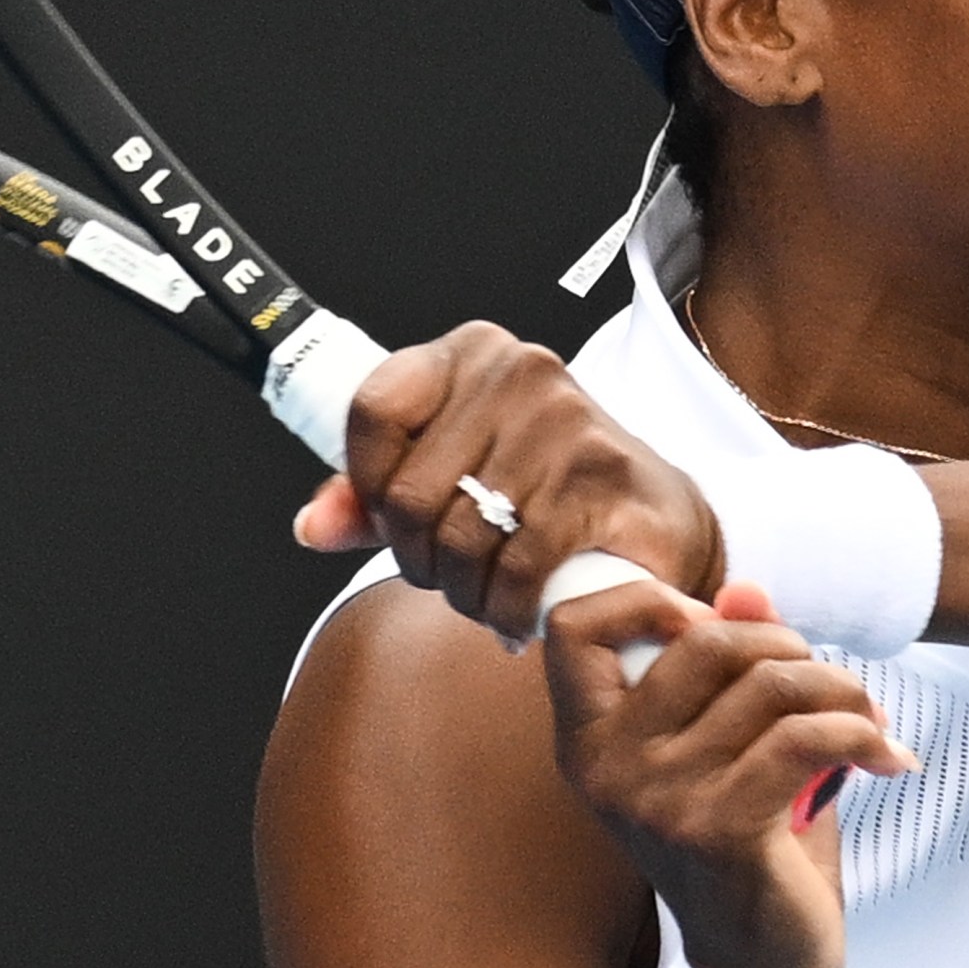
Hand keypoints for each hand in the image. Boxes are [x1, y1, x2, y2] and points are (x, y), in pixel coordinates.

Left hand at [292, 321, 725, 642]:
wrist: (656, 513)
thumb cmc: (546, 489)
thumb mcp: (453, 474)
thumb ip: (373, 497)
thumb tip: (312, 527)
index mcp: (470, 353)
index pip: (371, 412)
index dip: (366, 487)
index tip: (394, 522)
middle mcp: (518, 370)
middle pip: (409, 494)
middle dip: (419, 559)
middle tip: (452, 577)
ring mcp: (564, 419)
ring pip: (461, 538)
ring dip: (464, 593)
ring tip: (486, 597)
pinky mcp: (602, 475)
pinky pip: (517, 566)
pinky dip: (507, 608)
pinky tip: (517, 614)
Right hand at [543, 578, 918, 967]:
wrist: (758, 950)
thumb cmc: (738, 834)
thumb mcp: (721, 739)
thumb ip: (727, 662)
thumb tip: (746, 592)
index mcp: (587, 740)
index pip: (573, 629)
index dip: (642, 600)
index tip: (706, 623)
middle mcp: (610, 769)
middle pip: (706, 643)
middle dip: (784, 644)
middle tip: (820, 677)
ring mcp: (661, 801)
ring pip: (771, 685)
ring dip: (840, 687)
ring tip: (865, 713)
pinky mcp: (721, 830)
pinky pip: (807, 737)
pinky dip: (860, 731)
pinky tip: (884, 752)